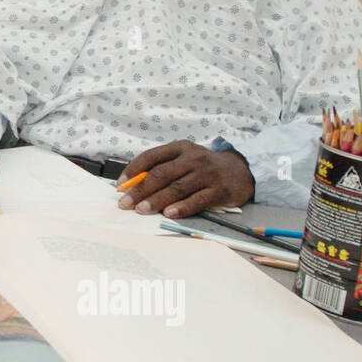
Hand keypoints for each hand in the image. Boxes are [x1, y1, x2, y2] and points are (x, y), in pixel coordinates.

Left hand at [116, 141, 253, 217]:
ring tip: (141, 210)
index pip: (151, 156)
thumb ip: (162, 168)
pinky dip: (182, 207)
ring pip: (177, 188)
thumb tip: (131, 185)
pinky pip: (198, 200)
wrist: (241, 170)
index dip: (133, 171)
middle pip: (161, 174)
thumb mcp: (184, 159)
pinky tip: (169, 214)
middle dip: (140, 190)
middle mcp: (193, 158)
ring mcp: (207, 174)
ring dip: (157, 200)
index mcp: (180, 148)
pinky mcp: (220, 190)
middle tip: (125, 203)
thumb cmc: (204, 167)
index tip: (120, 185)